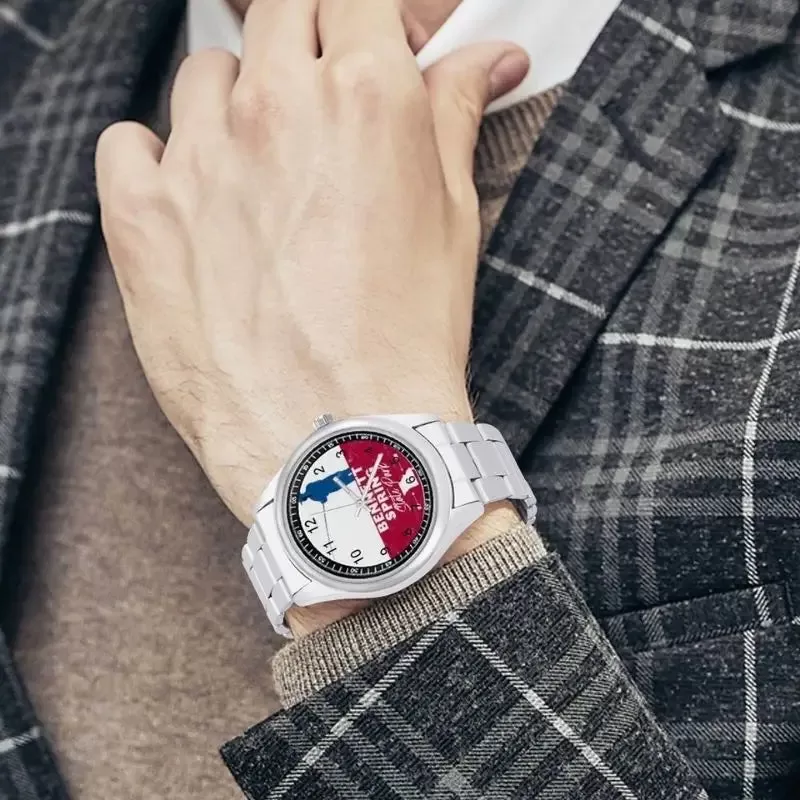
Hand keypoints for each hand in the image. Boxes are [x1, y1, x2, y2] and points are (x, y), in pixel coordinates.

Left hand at [96, 0, 528, 632]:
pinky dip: (158, 155)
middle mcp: (277, 107)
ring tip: (264, 174)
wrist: (342, 440)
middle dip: (307, 47)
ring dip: (238, 104)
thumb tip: (486, 59)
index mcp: (366, 97)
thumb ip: (454, 116)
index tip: (370, 53)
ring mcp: (200, 158)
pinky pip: (130, 141)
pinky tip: (194, 197)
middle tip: (323, 111)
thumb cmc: (408, 342)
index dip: (367, 22)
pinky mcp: (142, 216)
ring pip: (206, 76)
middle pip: (277, 14)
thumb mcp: (454, 221)